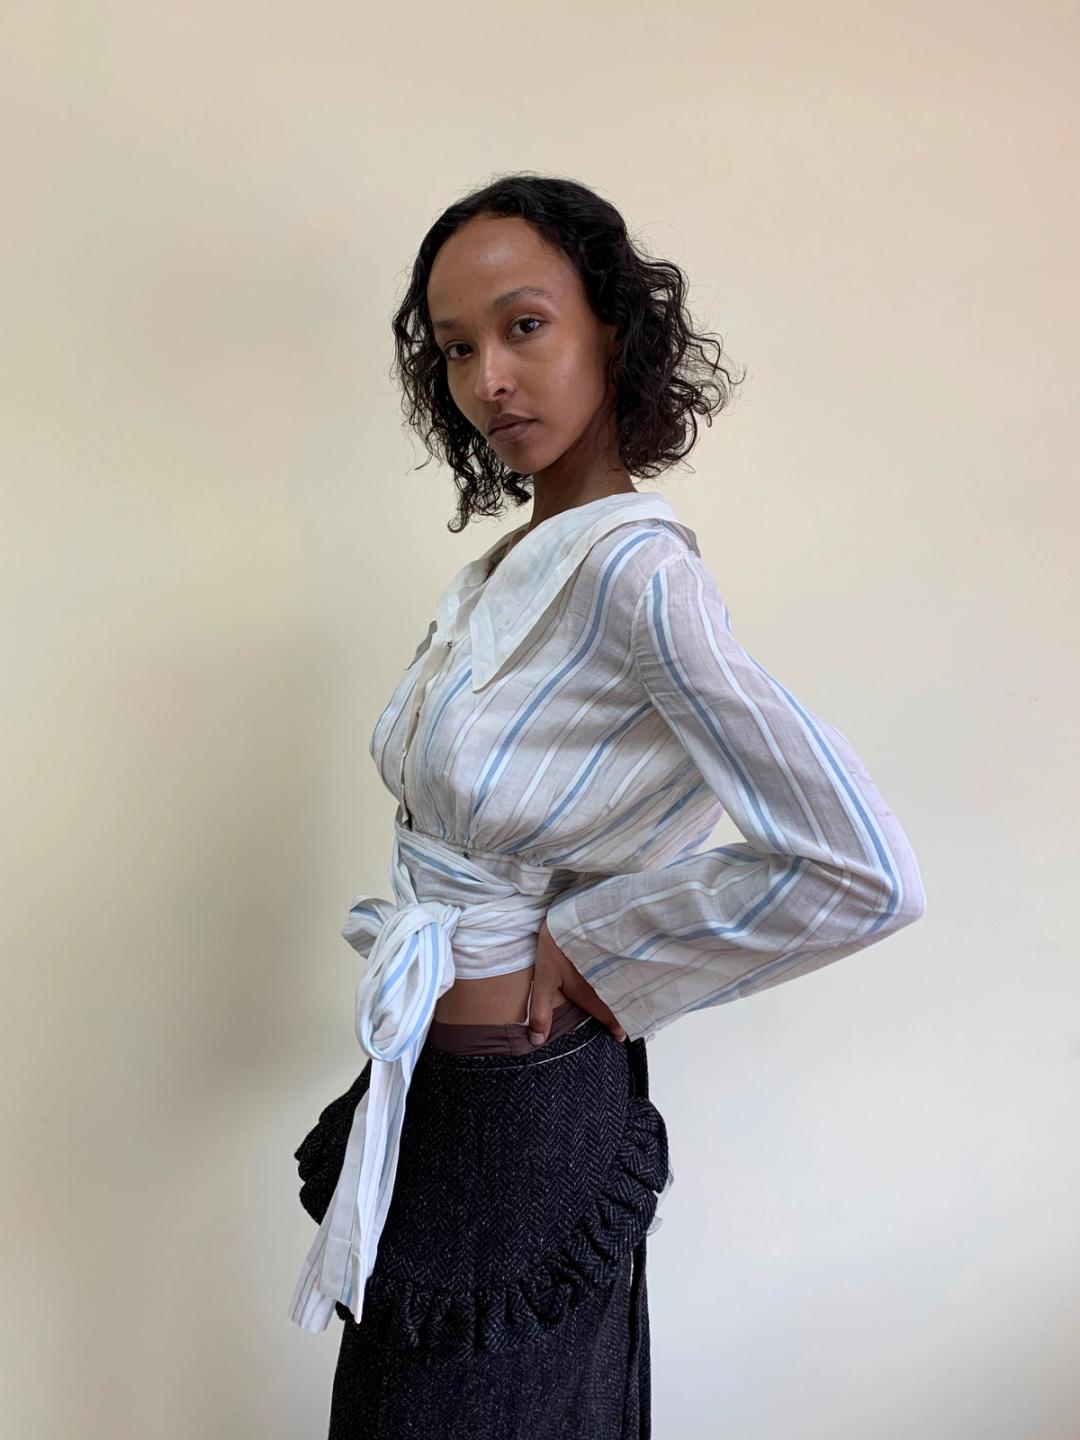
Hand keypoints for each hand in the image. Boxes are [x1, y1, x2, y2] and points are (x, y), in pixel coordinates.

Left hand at [528, 918, 627, 1045]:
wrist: (570, 914)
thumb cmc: (556, 946)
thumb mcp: (544, 980)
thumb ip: (541, 1011)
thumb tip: (537, 1040)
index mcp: (592, 993)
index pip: (609, 1016)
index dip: (617, 1027)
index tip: (623, 1036)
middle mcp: (608, 984)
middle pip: (623, 1004)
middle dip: (628, 1013)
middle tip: (632, 1022)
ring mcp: (616, 967)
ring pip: (627, 988)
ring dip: (630, 996)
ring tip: (633, 1003)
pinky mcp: (619, 952)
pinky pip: (628, 971)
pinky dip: (630, 979)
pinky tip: (629, 979)